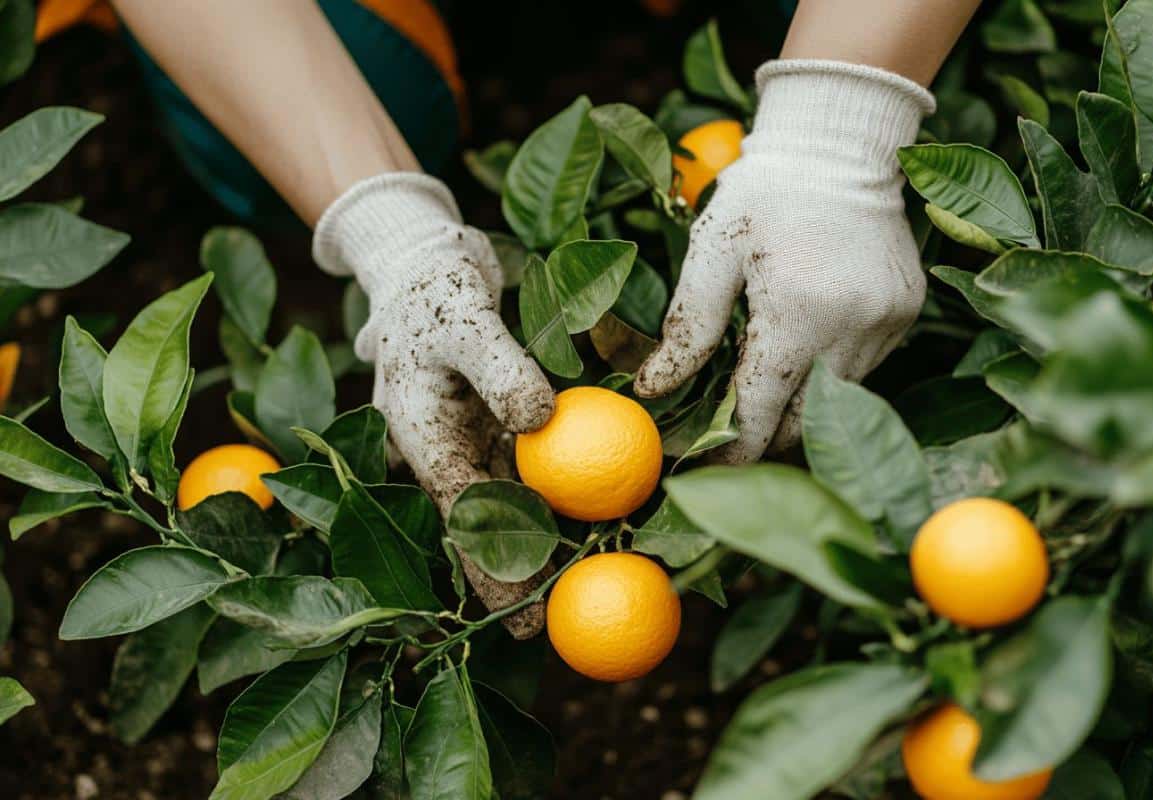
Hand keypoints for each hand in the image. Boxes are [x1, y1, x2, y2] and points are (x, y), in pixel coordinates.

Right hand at [313, 172, 555, 636]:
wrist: (424, 260)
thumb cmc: (435, 288)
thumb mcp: (464, 319)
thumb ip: (501, 368)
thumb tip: (543, 422)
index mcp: (424, 439)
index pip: (463, 517)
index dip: (491, 568)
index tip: (520, 616)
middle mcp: (449, 448)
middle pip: (494, 520)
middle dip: (528, 567)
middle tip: (570, 612)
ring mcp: (476, 436)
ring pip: (518, 496)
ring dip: (551, 530)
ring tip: (594, 572)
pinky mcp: (501, 418)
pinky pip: (535, 460)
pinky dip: (563, 483)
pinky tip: (599, 505)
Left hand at [635, 61, 934, 462]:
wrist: (839, 142)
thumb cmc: (765, 193)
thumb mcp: (712, 252)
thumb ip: (687, 327)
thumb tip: (653, 390)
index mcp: (799, 312)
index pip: (763, 410)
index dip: (732, 449)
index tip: (704, 466)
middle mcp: (854, 326)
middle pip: (804, 418)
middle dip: (764, 436)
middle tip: (724, 439)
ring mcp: (888, 322)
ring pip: (835, 397)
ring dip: (797, 403)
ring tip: (760, 391)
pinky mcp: (907, 312)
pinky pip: (862, 366)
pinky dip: (828, 371)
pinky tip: (805, 347)